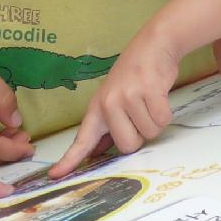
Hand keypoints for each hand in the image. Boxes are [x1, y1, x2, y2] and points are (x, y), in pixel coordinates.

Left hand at [49, 33, 182, 176]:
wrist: (153, 45)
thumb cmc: (134, 76)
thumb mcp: (113, 98)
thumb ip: (106, 126)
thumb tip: (97, 151)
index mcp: (97, 109)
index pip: (81, 139)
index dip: (69, 160)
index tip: (55, 175)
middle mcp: (108, 104)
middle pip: (128, 146)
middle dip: (139, 135)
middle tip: (139, 113)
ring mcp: (127, 97)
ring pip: (148, 134)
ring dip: (154, 121)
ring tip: (149, 100)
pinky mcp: (148, 91)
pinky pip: (162, 120)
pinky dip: (165, 112)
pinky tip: (158, 95)